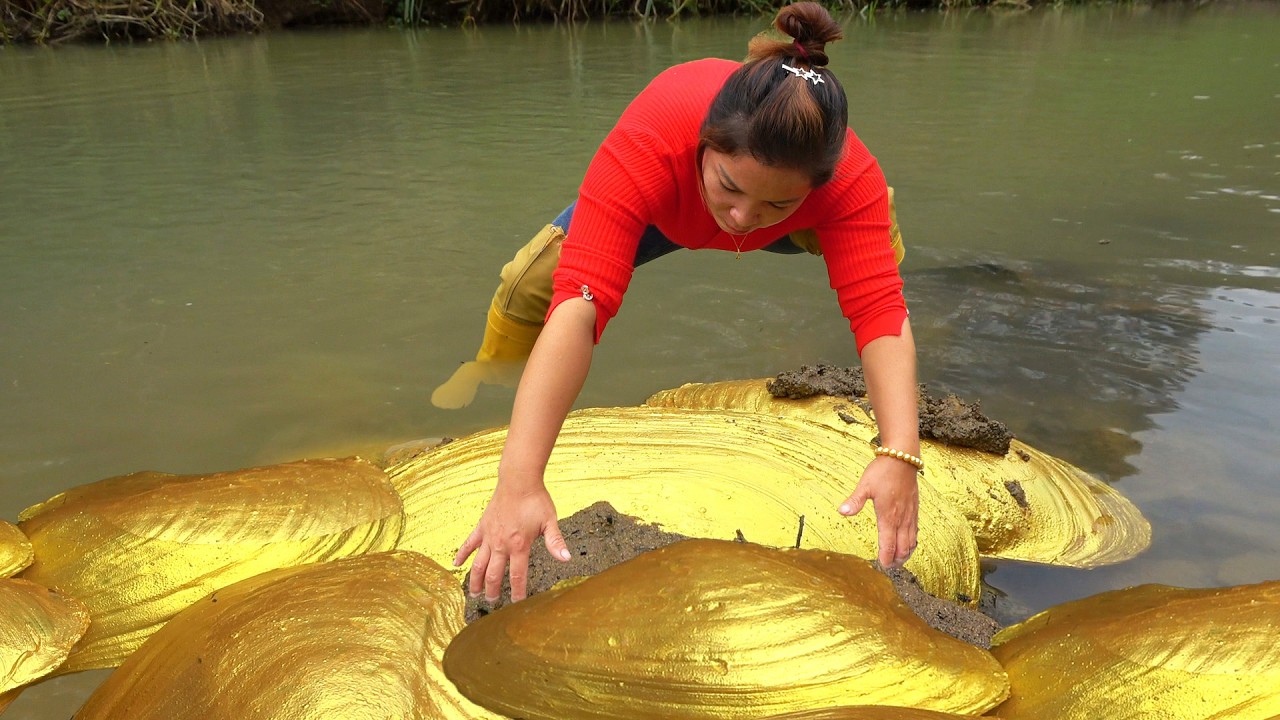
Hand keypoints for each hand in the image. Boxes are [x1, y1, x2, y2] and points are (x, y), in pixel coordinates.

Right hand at [453, 482, 571, 602]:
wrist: (519, 480)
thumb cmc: (536, 500)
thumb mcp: (550, 522)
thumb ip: (556, 542)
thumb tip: (566, 558)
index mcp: (519, 546)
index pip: (517, 576)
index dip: (517, 592)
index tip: (516, 604)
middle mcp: (501, 544)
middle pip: (494, 574)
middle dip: (493, 591)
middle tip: (492, 603)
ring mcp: (489, 536)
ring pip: (478, 564)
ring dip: (475, 580)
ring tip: (474, 594)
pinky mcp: (482, 527)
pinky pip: (469, 544)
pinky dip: (462, 555)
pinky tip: (455, 565)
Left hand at [838, 456, 919, 568]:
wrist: (903, 458)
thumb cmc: (883, 471)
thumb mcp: (865, 485)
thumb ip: (854, 501)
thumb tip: (841, 512)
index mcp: (888, 516)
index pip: (889, 545)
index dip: (886, 558)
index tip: (882, 566)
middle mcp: (902, 518)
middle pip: (903, 548)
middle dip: (897, 560)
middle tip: (889, 567)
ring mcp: (910, 514)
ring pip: (912, 542)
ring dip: (906, 553)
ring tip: (898, 560)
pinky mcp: (915, 509)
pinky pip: (916, 531)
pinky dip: (912, 542)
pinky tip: (908, 544)